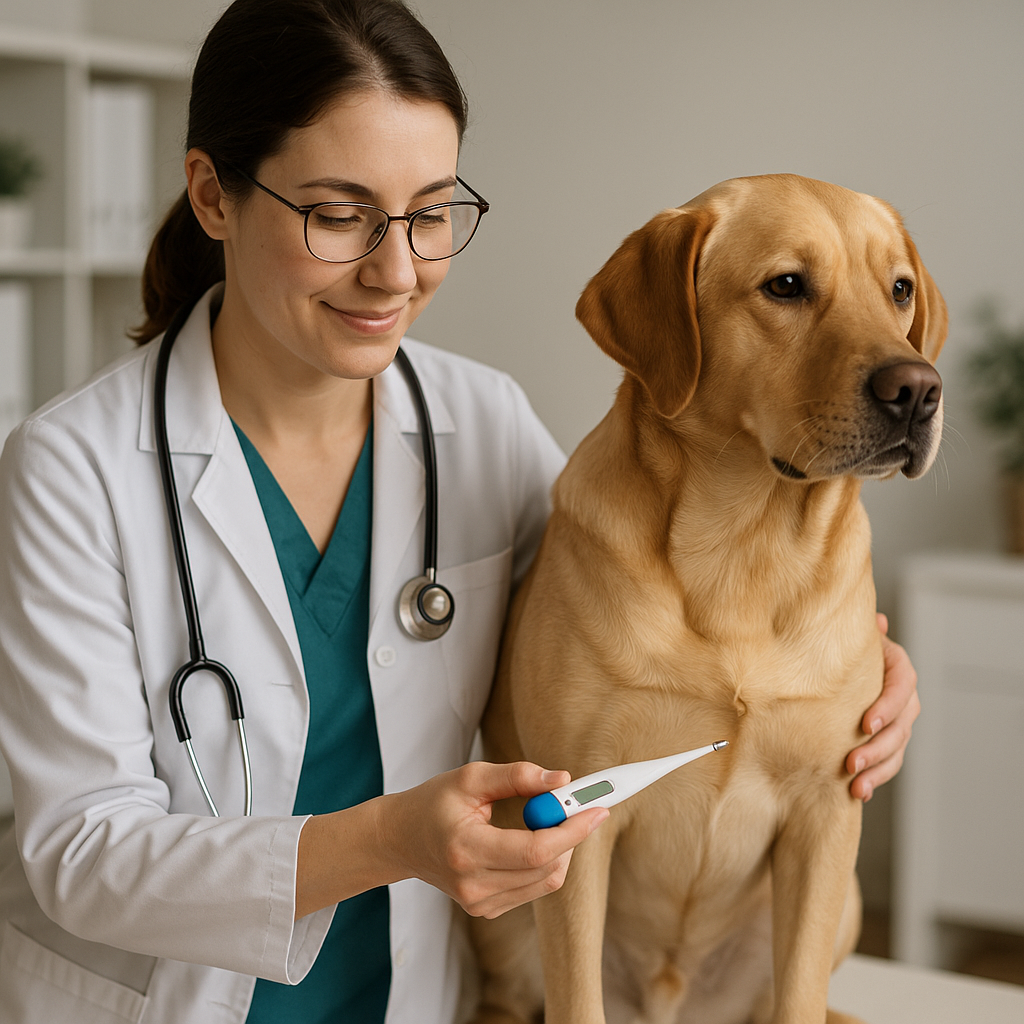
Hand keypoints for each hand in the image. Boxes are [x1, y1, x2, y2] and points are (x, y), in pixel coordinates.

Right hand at [387, 761, 607, 918]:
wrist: (401, 839)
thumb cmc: (434, 803)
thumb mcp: (471, 778)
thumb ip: (517, 776)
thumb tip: (562, 779)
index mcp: (466, 849)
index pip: (534, 850)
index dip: (572, 829)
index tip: (597, 808)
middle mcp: (473, 884)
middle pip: (547, 868)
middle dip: (572, 834)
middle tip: (578, 805)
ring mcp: (480, 903)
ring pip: (546, 881)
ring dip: (561, 848)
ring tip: (549, 818)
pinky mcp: (487, 909)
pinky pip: (533, 888)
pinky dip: (545, 862)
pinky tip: (533, 838)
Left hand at [846, 613, 919, 801]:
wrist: (842, 663)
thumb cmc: (845, 646)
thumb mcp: (851, 634)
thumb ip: (860, 630)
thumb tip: (875, 620)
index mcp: (897, 667)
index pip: (902, 687)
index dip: (888, 706)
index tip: (865, 724)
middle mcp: (903, 698)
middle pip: (901, 726)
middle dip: (877, 748)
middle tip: (851, 763)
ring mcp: (897, 722)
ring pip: (896, 750)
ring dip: (877, 770)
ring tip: (855, 786)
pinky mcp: (886, 741)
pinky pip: (888, 763)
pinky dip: (875, 778)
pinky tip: (858, 793)